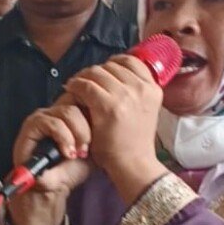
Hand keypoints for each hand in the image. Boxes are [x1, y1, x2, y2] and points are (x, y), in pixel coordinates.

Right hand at [7, 97, 92, 224]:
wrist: (52, 187)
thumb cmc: (73, 169)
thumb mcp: (95, 150)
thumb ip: (102, 132)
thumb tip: (115, 116)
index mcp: (75, 111)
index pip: (90, 95)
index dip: (97, 110)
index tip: (101, 133)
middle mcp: (59, 108)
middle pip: (80, 98)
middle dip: (89, 124)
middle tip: (88, 146)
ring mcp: (45, 114)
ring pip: (68, 110)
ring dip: (77, 133)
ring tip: (79, 152)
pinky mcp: (33, 124)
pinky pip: (52, 122)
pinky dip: (63, 137)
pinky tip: (68, 152)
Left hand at [64, 56, 166, 203]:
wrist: (133, 163)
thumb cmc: (135, 140)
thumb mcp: (145, 109)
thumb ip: (135, 90)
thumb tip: (113, 70)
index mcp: (153, 89)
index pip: (130, 61)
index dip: (113, 63)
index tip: (102, 73)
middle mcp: (141, 89)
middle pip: (110, 66)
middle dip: (95, 72)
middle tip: (84, 81)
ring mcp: (125, 96)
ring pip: (96, 73)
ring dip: (83, 77)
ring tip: (76, 86)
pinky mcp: (108, 107)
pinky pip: (85, 86)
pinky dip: (75, 85)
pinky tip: (71, 91)